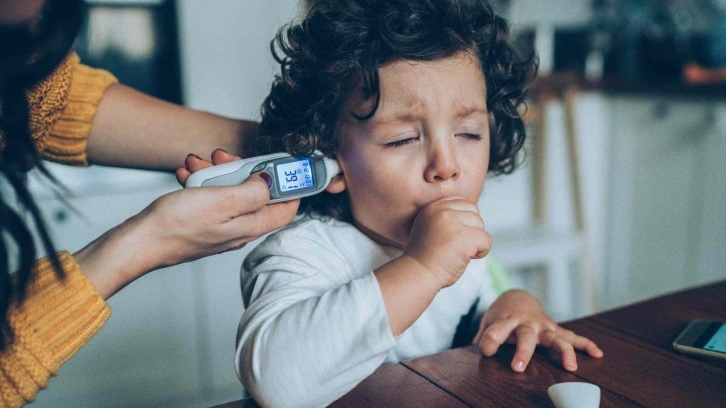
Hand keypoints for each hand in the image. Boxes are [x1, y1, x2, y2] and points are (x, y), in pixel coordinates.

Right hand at [75, 148, 298, 298]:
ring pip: (229, 192)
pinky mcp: (202, 221)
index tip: (283, 165)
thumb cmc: (177, 225)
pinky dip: (199, 182)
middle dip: (242, 170)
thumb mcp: (223, 201)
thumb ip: (254, 192)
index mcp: (251, 226)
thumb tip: (270, 182)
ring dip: (215, 173)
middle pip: (255, 194)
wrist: (140, 240)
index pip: (286, 208)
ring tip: (197, 164)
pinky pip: (208, 197)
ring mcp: (220, 226)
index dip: (289, 186)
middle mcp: (239, 228)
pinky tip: (186, 175)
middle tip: (225, 158)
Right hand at [403, 197, 491, 287]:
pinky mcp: (465, 236)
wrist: (418, 274)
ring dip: (475, 242)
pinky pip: (486, 241)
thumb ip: (445, 217)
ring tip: (458, 253)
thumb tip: (472, 216)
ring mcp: (453, 222)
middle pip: (474, 212)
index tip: (454, 237)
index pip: (462, 203)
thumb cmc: (425, 257)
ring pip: (481, 226)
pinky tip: (466, 258)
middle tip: (457, 246)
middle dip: (471, 230)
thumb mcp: (429, 227)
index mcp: (433, 207)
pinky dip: (481, 252)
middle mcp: (442, 210)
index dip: (464, 221)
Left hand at [473, 289, 602, 371]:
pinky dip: (585, 344)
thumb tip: (472, 353)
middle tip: (518, 366)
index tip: (485, 349)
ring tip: (570, 366)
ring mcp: (543, 326)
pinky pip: (572, 337)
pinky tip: (597, 353)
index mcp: (506, 320)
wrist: (517, 298)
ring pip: (555, 338)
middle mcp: (526, 323)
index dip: (490, 340)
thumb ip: (482, 337)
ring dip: (563, 351)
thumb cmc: (501, 315)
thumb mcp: (488, 323)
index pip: (496, 330)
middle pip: (526, 336)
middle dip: (523, 351)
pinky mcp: (555, 329)